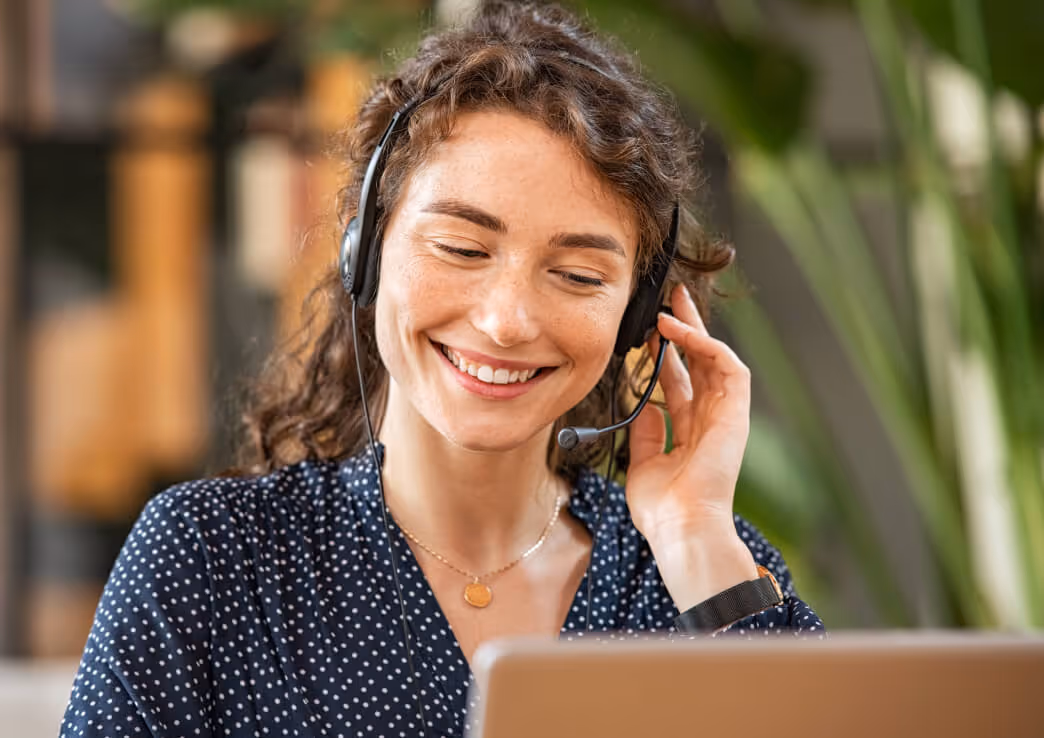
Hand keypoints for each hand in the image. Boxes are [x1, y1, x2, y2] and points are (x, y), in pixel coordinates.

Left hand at [625, 284, 756, 608]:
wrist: (681, 527)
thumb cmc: (662, 508)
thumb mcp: (644, 461)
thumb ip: (647, 430)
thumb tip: (642, 402)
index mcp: (690, 432)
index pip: (679, 382)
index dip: (664, 355)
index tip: (646, 333)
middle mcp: (710, 419)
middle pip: (698, 363)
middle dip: (684, 330)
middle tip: (669, 300)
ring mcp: (725, 415)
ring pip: (714, 358)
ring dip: (694, 329)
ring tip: (672, 304)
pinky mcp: (736, 413)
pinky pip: (725, 367)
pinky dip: (703, 344)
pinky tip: (677, 329)